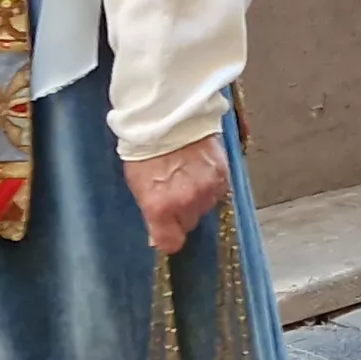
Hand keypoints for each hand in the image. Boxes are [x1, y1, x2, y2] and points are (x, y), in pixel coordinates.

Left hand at [121, 134, 229, 254]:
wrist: (167, 117)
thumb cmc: (146, 150)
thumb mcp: (137, 185)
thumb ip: (151, 211)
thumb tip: (158, 233)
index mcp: (161, 206)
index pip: (171, 242)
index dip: (169, 237)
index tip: (167, 231)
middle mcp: (187, 202)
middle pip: (190, 223)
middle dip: (182, 213)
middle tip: (174, 193)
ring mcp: (207, 188)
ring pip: (205, 207)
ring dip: (198, 198)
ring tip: (187, 177)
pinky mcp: (223, 175)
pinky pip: (219, 191)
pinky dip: (211, 185)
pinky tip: (200, 170)